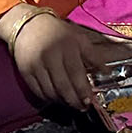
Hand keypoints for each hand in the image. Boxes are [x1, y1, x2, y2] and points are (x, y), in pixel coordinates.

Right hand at [7, 11, 121, 108]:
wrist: (29, 25)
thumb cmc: (59, 33)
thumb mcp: (80, 39)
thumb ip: (94, 56)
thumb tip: (106, 73)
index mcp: (67, 47)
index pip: (76, 74)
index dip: (83, 91)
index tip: (90, 101)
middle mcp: (50, 56)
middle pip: (62, 86)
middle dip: (74, 101)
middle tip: (82, 107)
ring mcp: (35, 65)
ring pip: (50, 92)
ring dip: (62, 101)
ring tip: (71, 103)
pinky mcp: (25, 72)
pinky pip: (38, 91)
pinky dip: (49, 98)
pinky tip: (57, 98)